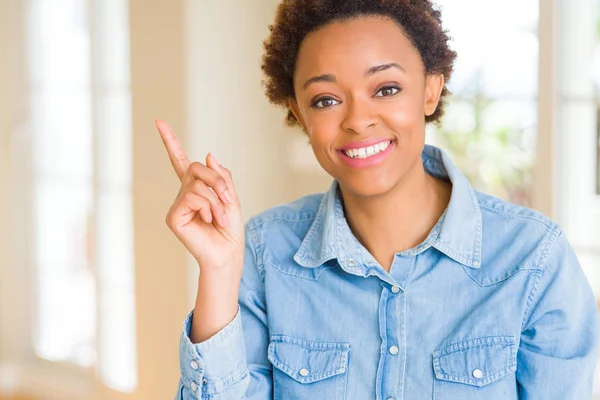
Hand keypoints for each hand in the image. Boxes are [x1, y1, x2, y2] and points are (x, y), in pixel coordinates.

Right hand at [156, 120, 243, 270]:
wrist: (228, 253)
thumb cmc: (230, 230)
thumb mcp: (231, 198)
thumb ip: (221, 177)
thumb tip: (209, 154)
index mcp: (196, 189)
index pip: (180, 161)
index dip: (170, 142)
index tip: (159, 122)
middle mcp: (183, 194)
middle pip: (197, 168)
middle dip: (218, 181)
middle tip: (229, 199)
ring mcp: (177, 205)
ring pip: (197, 184)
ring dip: (217, 198)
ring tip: (220, 216)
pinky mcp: (173, 216)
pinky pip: (192, 196)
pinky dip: (208, 206)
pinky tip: (209, 219)